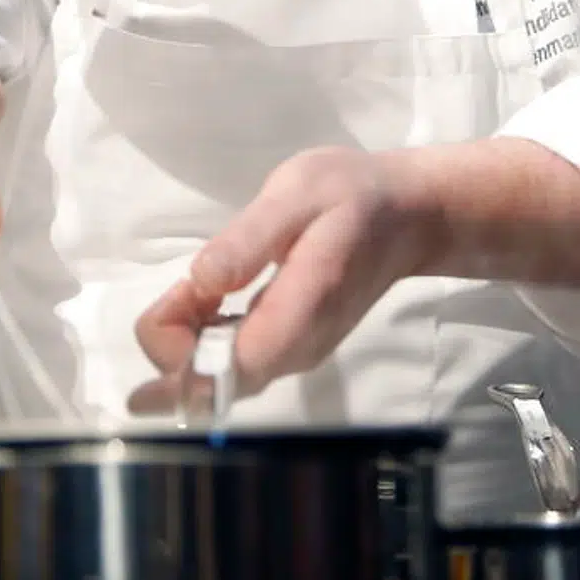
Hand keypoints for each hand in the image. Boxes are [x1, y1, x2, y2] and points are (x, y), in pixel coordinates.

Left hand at [131, 146, 428, 410]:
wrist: (406, 215)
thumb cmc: (352, 195)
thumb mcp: (296, 194)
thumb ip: (248, 239)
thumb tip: (201, 278)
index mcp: (297, 317)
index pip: (223, 373)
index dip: (179, 351)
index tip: (182, 291)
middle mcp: (295, 354)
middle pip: (212, 386)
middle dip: (173, 346)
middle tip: (183, 286)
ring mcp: (294, 355)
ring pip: (218, 378)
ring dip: (186, 341)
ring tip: (190, 290)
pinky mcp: (290, 347)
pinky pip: (234, 363)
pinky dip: (203, 340)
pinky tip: (201, 303)